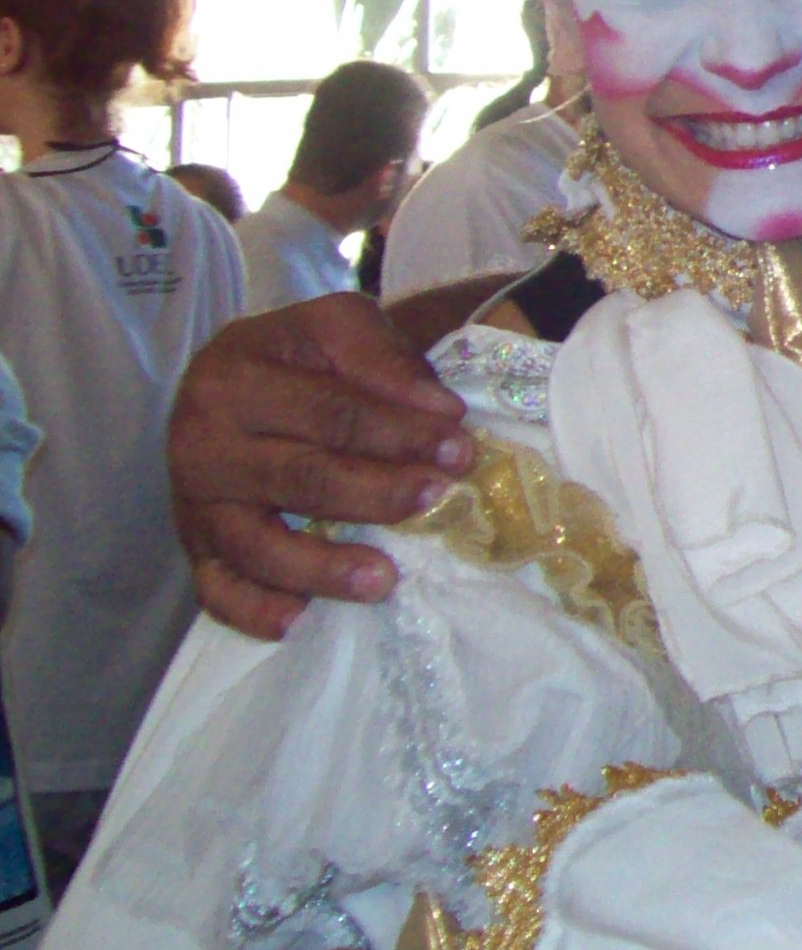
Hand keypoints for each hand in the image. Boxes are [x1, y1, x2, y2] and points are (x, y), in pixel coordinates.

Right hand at [170, 296, 474, 638]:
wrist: (235, 376)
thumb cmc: (299, 355)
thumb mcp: (339, 328)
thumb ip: (385, 362)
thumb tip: (439, 413)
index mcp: (236, 379)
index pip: (332, 414)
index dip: (400, 433)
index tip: (459, 450)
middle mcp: (203, 443)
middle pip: (299, 478)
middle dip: (376, 494)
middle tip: (438, 501)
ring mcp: (194, 502)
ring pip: (255, 545)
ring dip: (321, 568)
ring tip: (384, 579)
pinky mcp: (195, 546)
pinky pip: (215, 588)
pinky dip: (251, 609)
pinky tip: (296, 621)